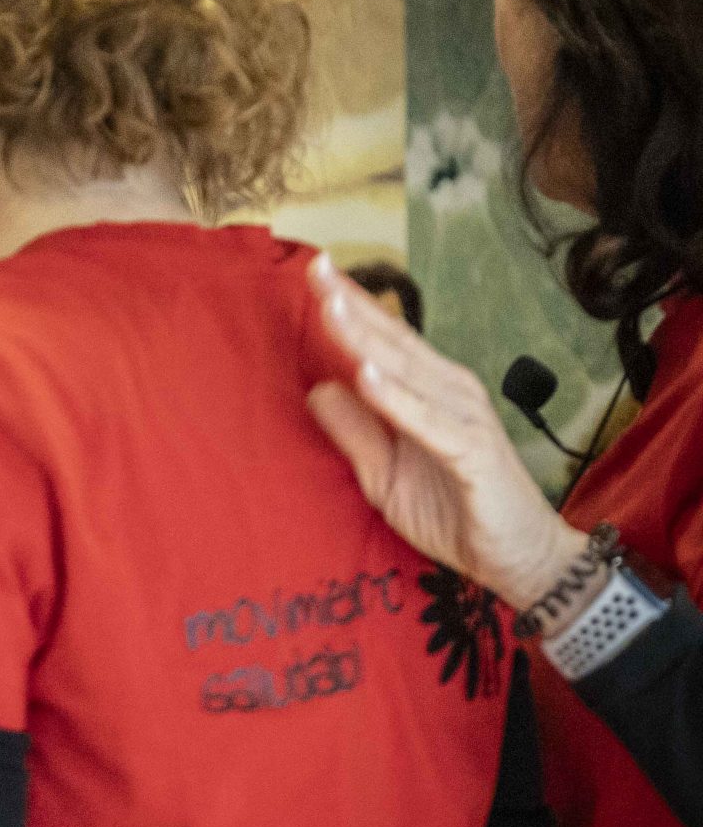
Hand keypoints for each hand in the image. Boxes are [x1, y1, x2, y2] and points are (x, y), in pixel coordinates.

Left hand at [305, 255, 585, 609]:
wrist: (514, 558)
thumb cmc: (450, 509)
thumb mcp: (382, 473)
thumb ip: (354, 431)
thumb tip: (318, 389)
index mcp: (427, 392)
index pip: (382, 340)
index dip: (351, 305)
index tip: (313, 268)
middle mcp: (449, 392)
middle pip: (394, 342)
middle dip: (354, 304)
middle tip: (316, 267)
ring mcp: (464, 418)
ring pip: (409, 372)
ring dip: (369, 339)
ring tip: (332, 306)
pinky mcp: (475, 451)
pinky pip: (429, 421)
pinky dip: (397, 398)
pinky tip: (367, 375)